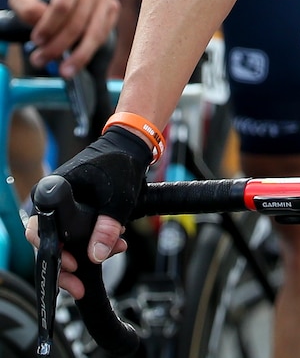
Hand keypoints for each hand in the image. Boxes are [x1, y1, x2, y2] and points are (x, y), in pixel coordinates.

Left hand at [9, 0, 118, 76]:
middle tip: (39, 60)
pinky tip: (76, 62)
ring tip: (63, 72)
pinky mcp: (113, 9)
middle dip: (58, 46)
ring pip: (95, 32)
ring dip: (78, 55)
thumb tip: (40, 22)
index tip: (36, 40)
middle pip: (77, 22)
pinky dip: (90, 52)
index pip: (62, 5)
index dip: (49, 26)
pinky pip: (103, 36)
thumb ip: (26, 7)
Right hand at [25, 128, 150, 298]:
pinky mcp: (74, 213)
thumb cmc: (120, 163)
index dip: (54, 250)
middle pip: (49, 242)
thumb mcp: (118, 198)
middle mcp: (51, 200)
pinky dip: (93, 243)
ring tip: (115, 249)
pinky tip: (113, 245)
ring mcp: (62, 208)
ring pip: (65, 242)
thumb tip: (96, 256)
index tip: (72, 264)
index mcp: (53, 189)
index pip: (39, 229)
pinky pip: (76, 236)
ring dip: (87, 253)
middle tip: (82, 282)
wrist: (130, 147)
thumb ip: (107, 226)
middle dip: (70, 263)